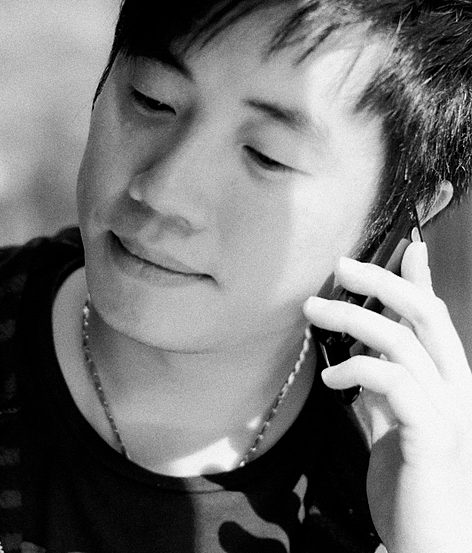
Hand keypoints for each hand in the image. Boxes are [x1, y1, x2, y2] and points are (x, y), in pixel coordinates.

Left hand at [303, 242, 471, 552]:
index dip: (422, 281)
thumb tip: (359, 361)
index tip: (408, 247)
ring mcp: (450, 413)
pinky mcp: (433, 437)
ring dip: (352, 317)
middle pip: (425, 314)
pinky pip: (395, 382)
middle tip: (340, 266)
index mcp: (447, 384)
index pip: (437, 319)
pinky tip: (331, 376)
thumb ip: (383, 395)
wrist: (430, 547)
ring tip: (313, 312)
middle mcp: (457, 390)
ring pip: (402, 340)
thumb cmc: (411, 488)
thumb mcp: (392, 429)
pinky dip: (358, 368)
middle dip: (382, 281)